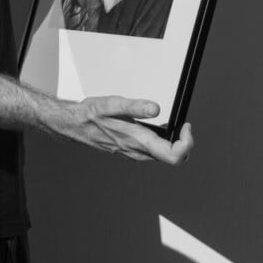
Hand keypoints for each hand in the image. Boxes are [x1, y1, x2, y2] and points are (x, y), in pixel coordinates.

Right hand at [65, 96, 192, 163]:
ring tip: (174, 126)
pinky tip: (157, 129)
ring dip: (173, 144)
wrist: (75, 124)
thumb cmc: (92, 114)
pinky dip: (162, 143)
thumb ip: (136, 107)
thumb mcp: (113, 105)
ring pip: (163, 157)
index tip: (185, 126)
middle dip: (184, 143)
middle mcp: (137, 151)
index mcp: (137, 141)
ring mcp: (134, 153)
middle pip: (172, 158)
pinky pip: (153, 152)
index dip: (186, 143)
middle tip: (184, 126)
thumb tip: (156, 109)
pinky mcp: (130, 151)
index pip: (173, 155)